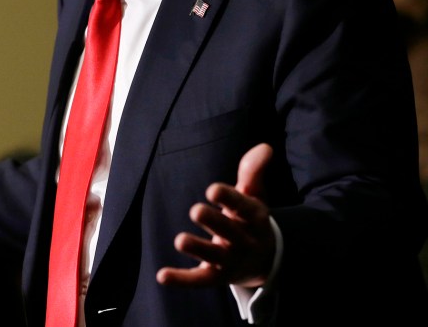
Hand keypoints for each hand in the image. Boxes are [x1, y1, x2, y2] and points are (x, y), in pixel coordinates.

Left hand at [156, 143, 275, 288]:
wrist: (263, 259)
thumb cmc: (250, 218)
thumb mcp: (255, 194)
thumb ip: (253, 171)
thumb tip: (265, 147)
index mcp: (254, 218)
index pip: (244, 208)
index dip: (229, 199)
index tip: (213, 189)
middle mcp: (244, 241)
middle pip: (229, 232)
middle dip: (214, 222)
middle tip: (196, 210)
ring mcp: (230, 261)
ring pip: (214, 257)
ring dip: (198, 249)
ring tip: (180, 240)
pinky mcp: (215, 277)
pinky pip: (199, 280)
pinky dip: (181, 279)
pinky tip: (162, 276)